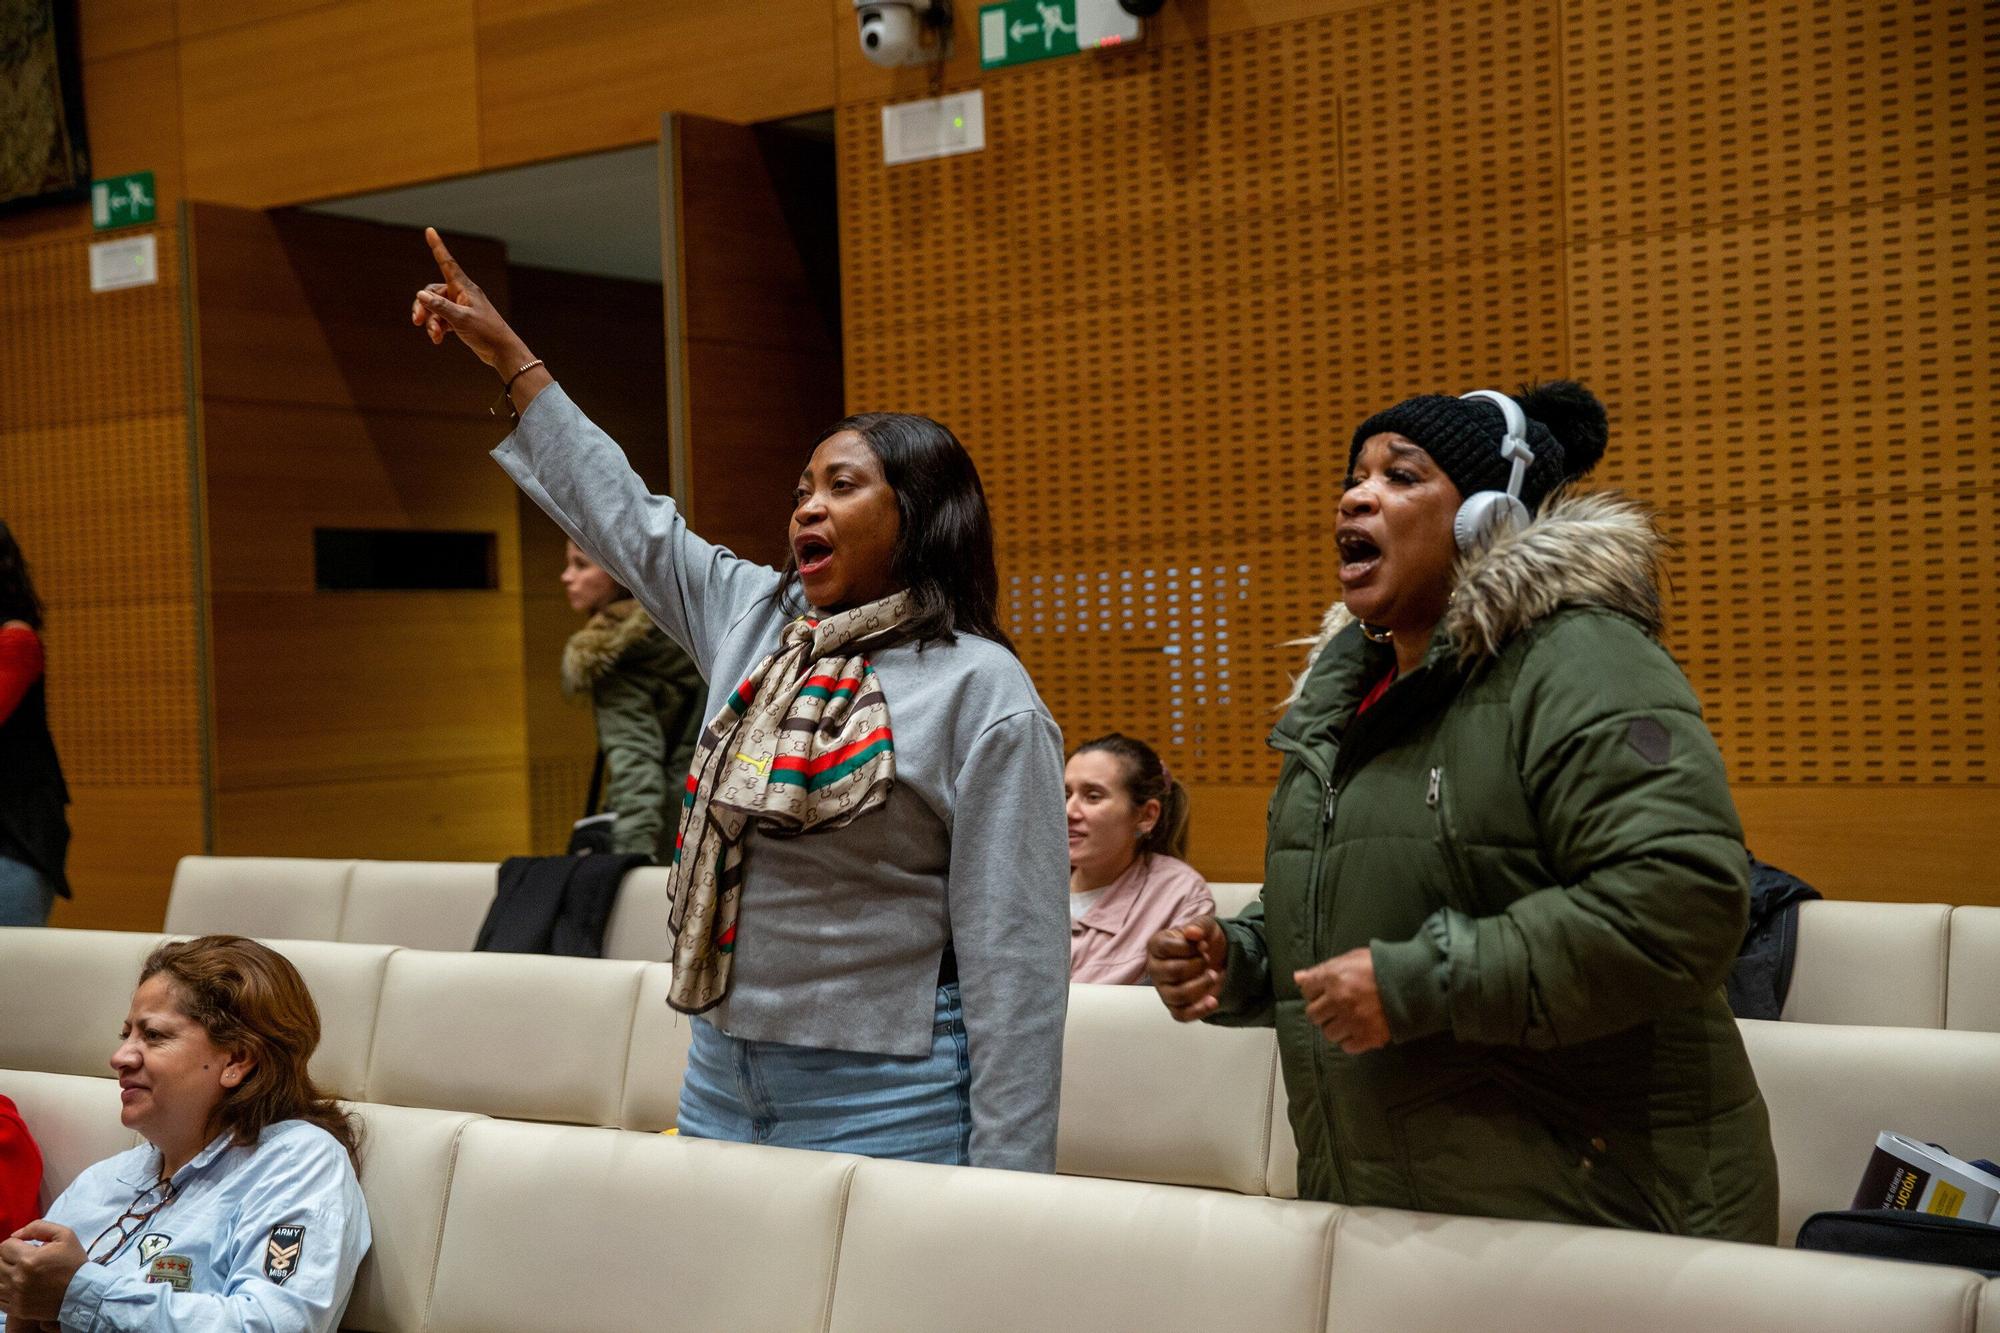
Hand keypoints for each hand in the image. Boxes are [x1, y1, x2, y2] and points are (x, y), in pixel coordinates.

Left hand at [0, 1221, 85, 1321]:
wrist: (83, 1293)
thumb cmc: (74, 1263)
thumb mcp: (65, 1235)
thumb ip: (38, 1227)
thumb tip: (15, 1234)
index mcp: (29, 1259)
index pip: (4, 1246)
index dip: (14, 1244)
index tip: (24, 1247)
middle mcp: (18, 1278)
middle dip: (7, 1257)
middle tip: (21, 1258)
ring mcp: (16, 1296)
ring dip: (4, 1273)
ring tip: (17, 1271)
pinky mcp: (16, 1309)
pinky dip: (3, 1289)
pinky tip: (15, 1285)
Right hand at [410, 227, 531, 374]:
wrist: (502, 352)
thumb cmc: (486, 333)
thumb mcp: (461, 319)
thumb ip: (440, 306)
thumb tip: (421, 294)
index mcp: (465, 288)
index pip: (447, 263)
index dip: (438, 247)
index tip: (430, 230)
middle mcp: (462, 294)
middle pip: (433, 292)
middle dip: (424, 306)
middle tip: (417, 321)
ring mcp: (462, 308)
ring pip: (436, 309)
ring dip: (431, 322)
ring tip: (434, 336)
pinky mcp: (461, 321)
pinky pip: (442, 320)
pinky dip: (438, 328)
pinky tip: (437, 340)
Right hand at [1146, 916, 1228, 1020]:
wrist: (1217, 958)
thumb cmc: (1203, 941)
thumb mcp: (1205, 926)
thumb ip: (1199, 926)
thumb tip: (1192, 932)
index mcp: (1156, 945)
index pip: (1166, 948)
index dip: (1189, 947)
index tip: (1203, 945)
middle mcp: (1154, 968)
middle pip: (1173, 971)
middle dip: (1198, 965)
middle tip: (1207, 960)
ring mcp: (1163, 989)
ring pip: (1178, 995)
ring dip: (1202, 985)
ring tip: (1213, 976)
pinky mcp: (1174, 1006)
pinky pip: (1181, 1015)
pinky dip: (1199, 1010)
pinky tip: (1213, 1000)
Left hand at [1294, 947, 1390, 1053]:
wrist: (1413, 982)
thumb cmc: (1381, 966)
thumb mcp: (1350, 959)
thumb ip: (1322, 970)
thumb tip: (1297, 978)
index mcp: (1333, 978)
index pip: (1307, 990)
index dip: (1314, 991)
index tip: (1323, 992)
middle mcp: (1339, 1001)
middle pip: (1313, 1015)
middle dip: (1322, 1011)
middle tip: (1335, 1007)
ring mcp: (1353, 1021)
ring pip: (1329, 1033)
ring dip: (1336, 1027)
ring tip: (1348, 1019)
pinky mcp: (1367, 1037)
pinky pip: (1347, 1047)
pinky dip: (1351, 1040)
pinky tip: (1358, 1030)